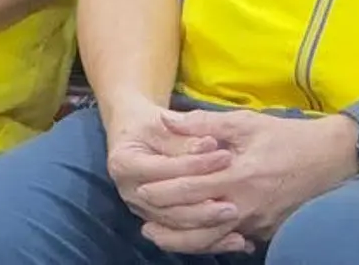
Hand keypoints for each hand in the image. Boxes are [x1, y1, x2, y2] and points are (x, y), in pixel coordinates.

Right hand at [102, 96, 248, 254]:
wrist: (136, 136)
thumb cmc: (152, 124)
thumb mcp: (165, 121)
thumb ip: (185, 134)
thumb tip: (209, 145)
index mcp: (124, 164)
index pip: (163, 169)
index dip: (195, 164)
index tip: (226, 156)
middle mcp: (130, 192)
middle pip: (168, 205)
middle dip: (201, 203)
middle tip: (233, 200)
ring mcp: (142, 210)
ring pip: (175, 226)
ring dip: (206, 225)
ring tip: (234, 217)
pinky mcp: (156, 221)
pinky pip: (181, 236)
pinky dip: (207, 237)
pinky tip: (232, 236)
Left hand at [138, 108, 358, 245]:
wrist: (332, 159)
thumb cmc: (287, 136)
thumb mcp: (245, 122)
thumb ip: (203, 123)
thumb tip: (165, 120)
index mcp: (239, 175)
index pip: (192, 189)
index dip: (164, 190)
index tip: (142, 188)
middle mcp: (246, 205)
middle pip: (197, 225)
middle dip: (167, 224)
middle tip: (143, 221)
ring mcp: (257, 223)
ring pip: (213, 241)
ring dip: (184, 241)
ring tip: (161, 235)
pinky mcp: (266, 232)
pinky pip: (232, 239)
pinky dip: (210, 240)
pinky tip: (194, 236)